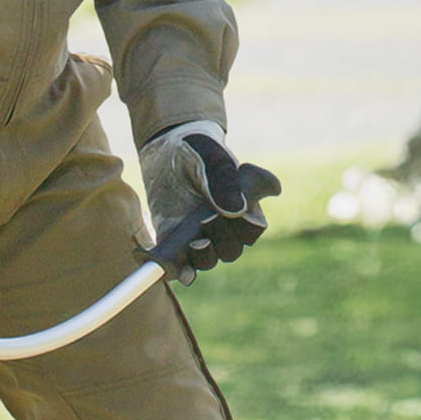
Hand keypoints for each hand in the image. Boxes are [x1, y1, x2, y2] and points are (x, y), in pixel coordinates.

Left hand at [140, 122, 279, 279]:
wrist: (168, 149)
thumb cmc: (198, 149)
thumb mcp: (211, 158)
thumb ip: (224, 180)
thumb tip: (237, 211)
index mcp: (244, 206)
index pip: (253, 229)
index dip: (245, 228)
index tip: (230, 214)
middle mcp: (225, 227)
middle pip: (231, 249)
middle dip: (221, 241)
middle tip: (206, 222)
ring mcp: (200, 236)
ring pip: (209, 260)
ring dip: (203, 257)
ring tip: (194, 244)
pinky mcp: (176, 241)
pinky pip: (180, 264)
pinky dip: (178, 270)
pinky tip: (176, 270)